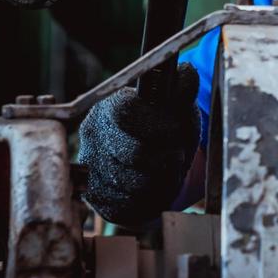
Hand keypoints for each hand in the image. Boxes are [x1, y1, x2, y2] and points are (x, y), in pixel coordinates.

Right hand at [77, 62, 200, 228]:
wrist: (153, 162)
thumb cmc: (165, 128)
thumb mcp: (178, 106)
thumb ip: (183, 87)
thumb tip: (186, 72)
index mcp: (107, 108)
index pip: (127, 113)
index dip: (159, 125)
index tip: (177, 130)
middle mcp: (91, 137)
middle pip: (134, 153)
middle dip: (165, 157)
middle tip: (176, 154)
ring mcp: (91, 169)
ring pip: (136, 184)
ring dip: (163, 180)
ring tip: (167, 170)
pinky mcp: (98, 199)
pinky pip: (132, 205)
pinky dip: (152, 199)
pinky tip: (156, 186)